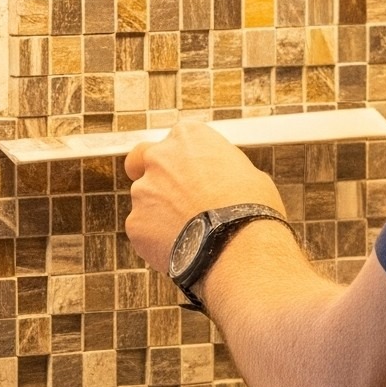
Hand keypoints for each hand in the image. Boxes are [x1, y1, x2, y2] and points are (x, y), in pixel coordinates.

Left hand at [123, 122, 285, 273]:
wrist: (239, 247)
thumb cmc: (250, 209)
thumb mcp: (248, 173)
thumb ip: (221, 168)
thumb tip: (220, 177)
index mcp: (188, 137)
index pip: (176, 141)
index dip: (184, 159)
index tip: (193, 174)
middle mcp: (159, 157)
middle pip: (146, 163)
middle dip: (159, 180)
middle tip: (178, 201)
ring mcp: (143, 190)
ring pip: (145, 199)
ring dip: (159, 212)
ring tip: (189, 234)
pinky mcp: (135, 223)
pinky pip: (143, 229)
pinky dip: (156, 238)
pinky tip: (181, 249)